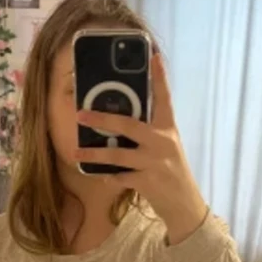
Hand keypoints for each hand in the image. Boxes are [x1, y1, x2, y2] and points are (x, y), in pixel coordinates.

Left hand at [74, 52, 208, 244]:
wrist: (184, 205)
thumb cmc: (171, 172)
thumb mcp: (166, 147)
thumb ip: (149, 132)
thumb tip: (119, 120)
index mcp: (168, 129)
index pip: (164, 98)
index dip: (158, 77)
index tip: (152, 56)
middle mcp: (162, 142)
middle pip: (128, 125)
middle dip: (102, 120)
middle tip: (80, 114)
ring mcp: (155, 163)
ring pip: (118, 155)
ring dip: (95, 153)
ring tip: (76, 152)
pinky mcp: (148, 182)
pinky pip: (120, 176)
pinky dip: (107, 176)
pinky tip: (98, 174)